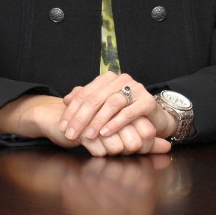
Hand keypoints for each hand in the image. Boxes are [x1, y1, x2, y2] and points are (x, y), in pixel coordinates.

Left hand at [59, 71, 177, 150]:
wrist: (153, 118)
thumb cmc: (124, 113)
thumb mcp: (102, 107)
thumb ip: (85, 100)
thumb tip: (66, 99)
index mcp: (107, 79)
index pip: (84, 93)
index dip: (72, 110)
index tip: (63, 126)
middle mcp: (121, 80)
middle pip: (95, 98)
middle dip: (81, 118)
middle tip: (71, 134)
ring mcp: (135, 89)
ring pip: (111, 104)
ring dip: (97, 121)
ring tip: (88, 135)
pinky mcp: (147, 101)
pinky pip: (128, 112)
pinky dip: (115, 123)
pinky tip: (105, 133)